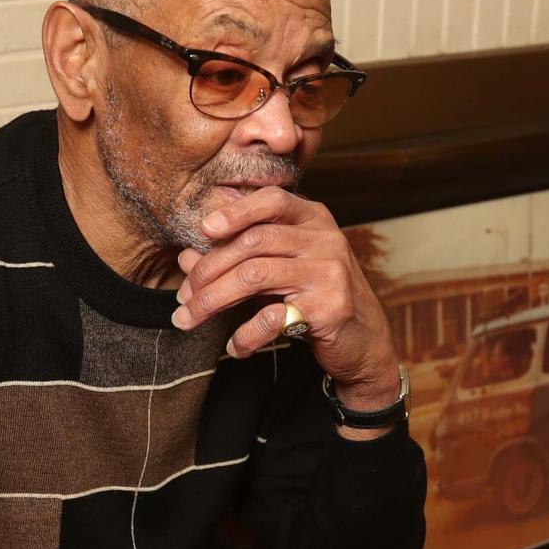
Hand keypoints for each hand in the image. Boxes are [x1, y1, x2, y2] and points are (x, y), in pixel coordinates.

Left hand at [171, 188, 400, 412]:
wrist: (366, 343)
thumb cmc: (318, 301)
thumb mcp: (280, 272)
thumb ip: (238, 259)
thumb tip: (186, 257)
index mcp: (314, 220)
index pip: (272, 201)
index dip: (235, 212)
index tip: (204, 230)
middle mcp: (325, 240)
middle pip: (252, 243)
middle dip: (208, 271)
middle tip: (182, 298)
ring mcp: (329, 273)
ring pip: (255, 275)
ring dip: (214, 300)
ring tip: (191, 319)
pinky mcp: (329, 309)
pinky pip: (272, 317)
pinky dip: (245, 335)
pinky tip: (234, 347)